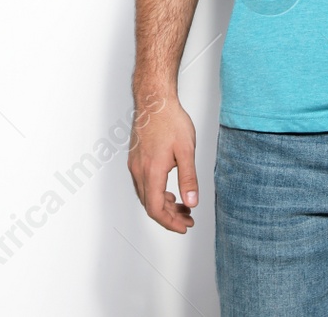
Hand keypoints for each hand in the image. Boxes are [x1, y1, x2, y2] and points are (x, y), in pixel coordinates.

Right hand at [127, 93, 196, 232]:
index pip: (156, 209)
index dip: (170, 223)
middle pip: (150, 205)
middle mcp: (139, 170)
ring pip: (146, 195)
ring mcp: (135, 164)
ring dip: (164, 205)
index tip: (184, 227)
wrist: (154, 100)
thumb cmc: (170, 120)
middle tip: (188, 218)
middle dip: (170, 216)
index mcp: (152, 171)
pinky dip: (157, 193)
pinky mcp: (136, 158)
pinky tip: (169, 191)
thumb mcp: (186, 151)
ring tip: (183, 206)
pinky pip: (144, 184)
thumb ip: (189, 179)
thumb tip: (192, 202)